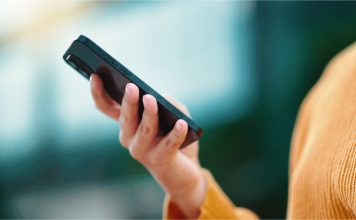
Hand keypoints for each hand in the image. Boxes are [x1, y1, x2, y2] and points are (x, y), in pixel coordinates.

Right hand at [90, 74, 205, 217]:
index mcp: (128, 124)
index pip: (108, 107)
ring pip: (145, 129)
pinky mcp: (160, 159)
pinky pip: (168, 143)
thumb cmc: (174, 137)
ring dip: (149, 114)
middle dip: (128, 102)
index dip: (99, 93)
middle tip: (131, 87)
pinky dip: (175, 133)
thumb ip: (170, 104)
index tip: (95, 76)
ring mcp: (143, 150)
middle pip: (126, 118)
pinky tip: (181, 123)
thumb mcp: (175, 115)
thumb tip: (164, 98)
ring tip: (151, 99)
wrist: (183, 171)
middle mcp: (130, 137)